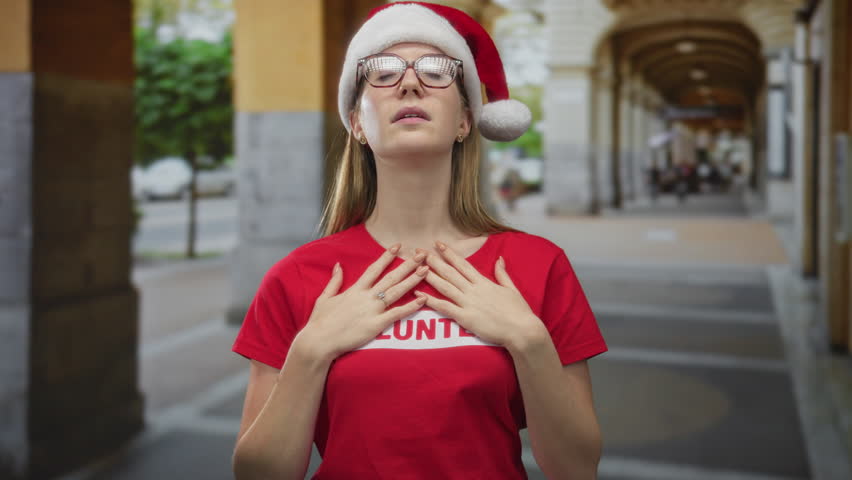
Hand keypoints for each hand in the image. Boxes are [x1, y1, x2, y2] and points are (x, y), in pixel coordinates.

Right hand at [301, 245, 429, 360]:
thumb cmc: (320, 322)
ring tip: (426, 270)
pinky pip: (396, 314)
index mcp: (355, 289)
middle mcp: (366, 297)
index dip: (387, 257)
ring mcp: (372, 310)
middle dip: (407, 265)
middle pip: (391, 277)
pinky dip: (410, 307)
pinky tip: (423, 300)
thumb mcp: (324, 297)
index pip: (374, 269)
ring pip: (396, 292)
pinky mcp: (375, 325)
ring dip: (412, 280)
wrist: (318, 341)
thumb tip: (338, 265)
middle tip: (421, 255)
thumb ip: (334, 281)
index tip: (398, 246)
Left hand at [414, 241, 545, 350]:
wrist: (522, 330)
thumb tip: (499, 259)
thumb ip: (502, 274)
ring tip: (417, 268)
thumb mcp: (512, 289)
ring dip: (430, 277)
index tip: (439, 244)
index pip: (463, 264)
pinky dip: (431, 301)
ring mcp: (469, 304)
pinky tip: (420, 296)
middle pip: (450, 273)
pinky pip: (445, 308)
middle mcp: (474, 290)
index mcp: (484, 282)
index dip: (450, 254)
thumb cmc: (519, 312)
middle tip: (421, 252)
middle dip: (435, 261)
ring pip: (445, 287)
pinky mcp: (466, 318)